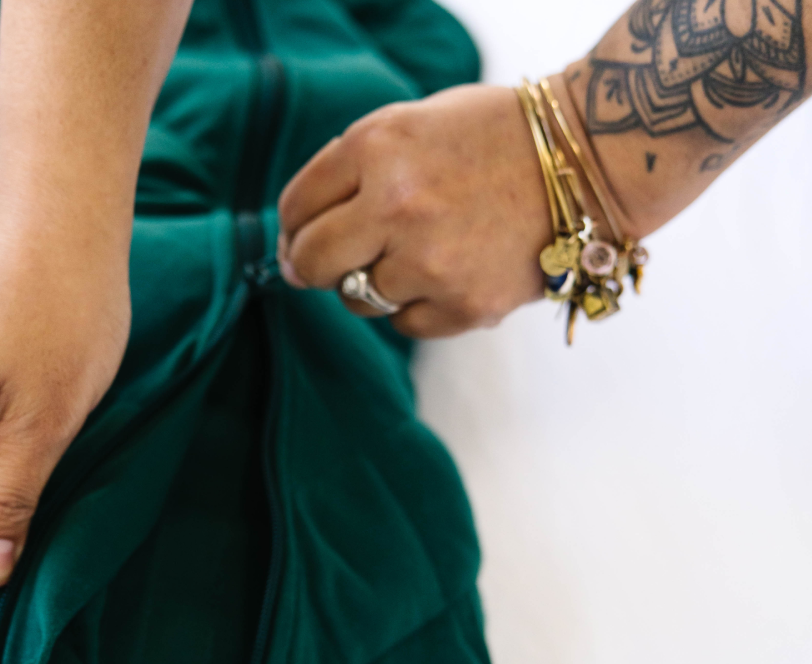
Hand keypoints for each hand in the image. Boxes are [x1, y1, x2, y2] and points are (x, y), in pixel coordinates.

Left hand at [277, 84, 552, 338]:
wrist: (587, 161)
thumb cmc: (489, 140)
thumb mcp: (411, 126)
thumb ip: (347, 174)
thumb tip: (291, 253)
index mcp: (378, 147)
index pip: (296, 207)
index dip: (292, 227)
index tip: (302, 236)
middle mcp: (398, 205)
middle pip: (311, 263)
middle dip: (312, 265)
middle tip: (333, 261)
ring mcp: (430, 261)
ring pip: (356, 299)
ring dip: (373, 282)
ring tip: (418, 250)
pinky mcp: (462, 306)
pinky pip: (404, 322)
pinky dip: (418, 304)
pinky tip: (451, 270)